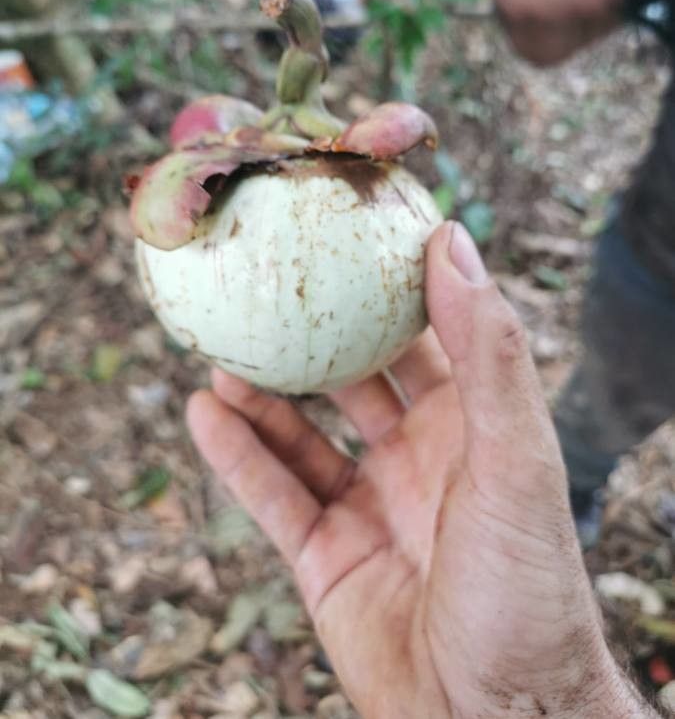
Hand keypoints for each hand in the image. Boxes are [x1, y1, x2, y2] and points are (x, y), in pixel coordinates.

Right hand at [188, 223, 649, 717]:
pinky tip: (205, 413)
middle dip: (315, 335)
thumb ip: (487, 352)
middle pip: (354, 379)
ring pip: (303, 435)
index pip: (428, 335)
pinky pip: (273, 495)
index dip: (393, 284)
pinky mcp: (326, 559)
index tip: (352, 232)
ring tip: (223, 347)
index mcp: (469, 427)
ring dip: (263, 392)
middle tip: (270, 284)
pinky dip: (238, 455)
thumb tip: (454, 242)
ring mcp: (369, 508)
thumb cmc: (527, 590)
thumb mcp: (515, 456)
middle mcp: (417, 460)